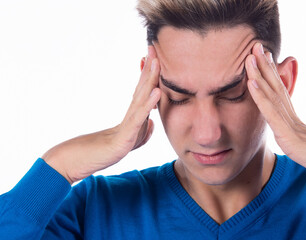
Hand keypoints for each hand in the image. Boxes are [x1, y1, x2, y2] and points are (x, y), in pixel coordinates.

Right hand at [42, 46, 161, 184]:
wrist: (82, 160)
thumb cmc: (105, 150)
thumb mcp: (131, 141)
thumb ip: (142, 131)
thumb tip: (151, 121)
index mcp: (132, 115)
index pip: (142, 90)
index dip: (149, 73)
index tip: (155, 56)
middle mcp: (130, 115)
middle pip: (142, 88)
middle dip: (150, 68)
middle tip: (153, 46)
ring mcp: (128, 124)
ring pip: (141, 98)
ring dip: (149, 78)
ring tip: (155, 60)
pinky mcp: (125, 135)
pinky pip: (139, 117)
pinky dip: (148, 104)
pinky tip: (156, 91)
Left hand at [245, 42, 305, 195]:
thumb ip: (296, 139)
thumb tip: (290, 135)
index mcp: (293, 120)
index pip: (279, 92)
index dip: (269, 74)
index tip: (262, 57)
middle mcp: (291, 118)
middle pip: (275, 88)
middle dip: (263, 66)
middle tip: (255, 46)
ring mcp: (289, 125)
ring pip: (271, 95)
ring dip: (258, 75)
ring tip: (250, 56)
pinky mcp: (288, 135)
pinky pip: (271, 113)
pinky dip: (260, 97)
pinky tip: (251, 82)